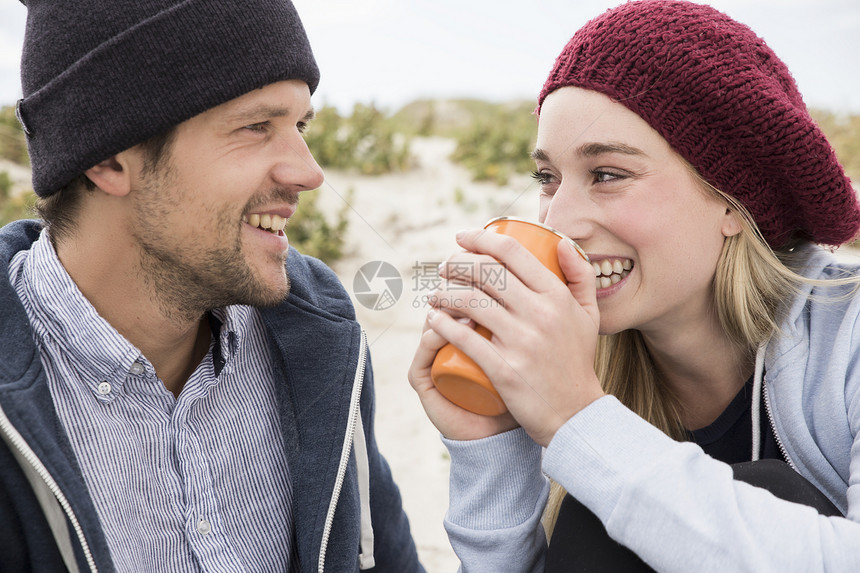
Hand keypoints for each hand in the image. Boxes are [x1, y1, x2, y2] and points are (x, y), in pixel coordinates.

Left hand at [425, 228, 604, 446]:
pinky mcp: (505, 369)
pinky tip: (433, 318)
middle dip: (456, 263)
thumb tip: (560, 242)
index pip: (511, 253)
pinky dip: (443, 324)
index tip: (462, 238)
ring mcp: (521, 342)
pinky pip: (465, 338)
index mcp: (557, 296)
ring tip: (435, 293)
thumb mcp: (589, 314)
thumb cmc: (576, 360)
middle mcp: (540, 314)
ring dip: (444, 292)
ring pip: (469, 302)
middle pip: (485, 273)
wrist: (575, 413)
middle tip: (444, 267)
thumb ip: (580, 275)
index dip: (480, 238)